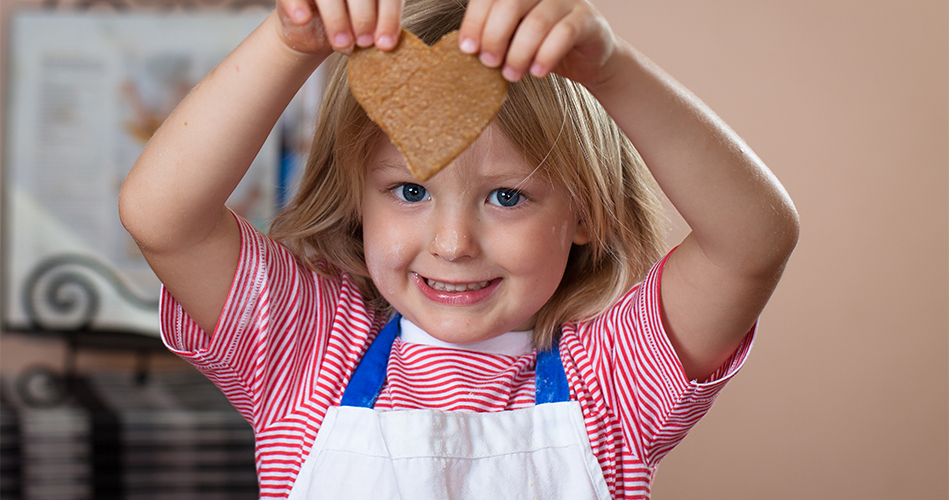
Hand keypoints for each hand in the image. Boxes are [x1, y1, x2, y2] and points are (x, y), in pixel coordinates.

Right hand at [276, 0, 404, 54]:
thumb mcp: (368, 29)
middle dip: (364, 18)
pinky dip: (298, 6)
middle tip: (364, 43)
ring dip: (337, 19)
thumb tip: (387, 43)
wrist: (311, 32)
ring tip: (343, 44)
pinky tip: (303, 19)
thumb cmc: (347, 27)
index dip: (389, 17)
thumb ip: (380, 29)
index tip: (386, 45)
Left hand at [457, 0, 616, 86]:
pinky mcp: (587, 20)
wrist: (588, 60)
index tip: (467, 48)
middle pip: (511, 3)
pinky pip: (564, 33)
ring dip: (519, 53)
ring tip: (512, 75)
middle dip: (495, 36)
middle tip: (489, 63)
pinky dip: (546, 55)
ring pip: (537, 21)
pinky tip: (537, 72)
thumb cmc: (542, 48)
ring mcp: (567, 1)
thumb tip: (467, 48)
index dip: (475, 20)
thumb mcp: (512, 40)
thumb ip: (494, 37)